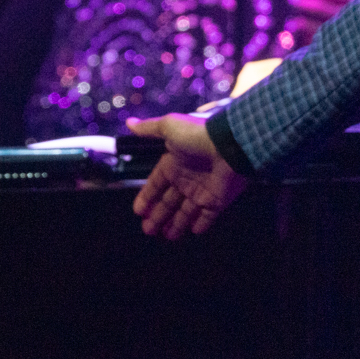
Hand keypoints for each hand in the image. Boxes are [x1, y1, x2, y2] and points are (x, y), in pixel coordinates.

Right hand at [129, 113, 247, 238]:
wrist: (230, 144)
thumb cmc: (197, 136)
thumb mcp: (169, 127)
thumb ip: (149, 128)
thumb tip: (129, 122)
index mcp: (174, 163)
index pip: (156, 184)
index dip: (147, 197)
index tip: (137, 211)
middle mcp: (187, 179)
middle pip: (169, 202)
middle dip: (157, 216)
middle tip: (147, 230)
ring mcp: (202, 190)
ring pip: (185, 212)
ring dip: (175, 224)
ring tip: (163, 235)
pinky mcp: (217, 200)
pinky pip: (207, 216)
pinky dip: (200, 224)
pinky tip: (192, 232)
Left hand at [277, 0, 359, 49]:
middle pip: (340, 14)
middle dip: (319, 8)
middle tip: (298, 1)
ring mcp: (357, 39)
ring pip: (334, 33)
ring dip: (312, 27)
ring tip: (294, 22)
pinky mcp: (347, 53)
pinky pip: (329, 49)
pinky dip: (314, 43)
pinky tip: (299, 38)